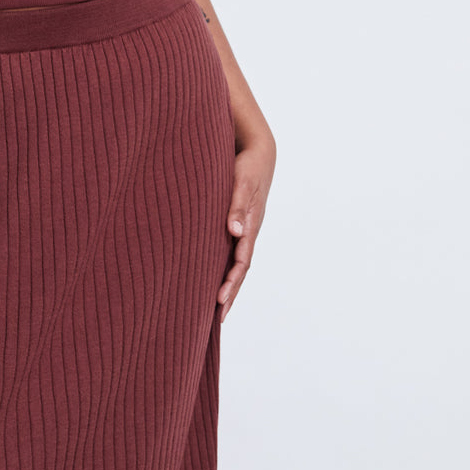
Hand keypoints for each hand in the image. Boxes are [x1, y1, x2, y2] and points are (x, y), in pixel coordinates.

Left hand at [217, 141, 274, 322]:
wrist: (257, 152)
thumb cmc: (247, 166)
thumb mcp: (242, 181)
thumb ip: (238, 204)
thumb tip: (235, 231)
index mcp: (251, 226)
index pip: (242, 261)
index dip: (231, 282)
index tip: (219, 300)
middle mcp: (248, 231)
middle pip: (240, 268)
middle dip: (230, 292)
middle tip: (218, 317)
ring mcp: (243, 229)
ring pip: (236, 261)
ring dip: (228, 282)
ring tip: (215, 306)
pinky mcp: (236, 223)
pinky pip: (230, 250)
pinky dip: (224, 265)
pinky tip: (211, 273)